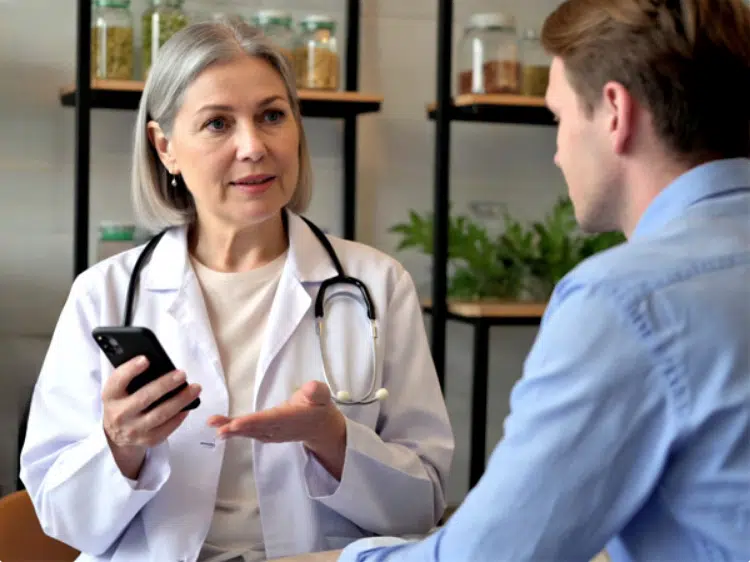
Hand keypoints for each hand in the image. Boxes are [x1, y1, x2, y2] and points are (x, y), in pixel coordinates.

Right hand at [101, 355, 201, 478]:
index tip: (146, 359)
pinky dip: (180, 415)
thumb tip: (159, 364)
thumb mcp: (119, 390)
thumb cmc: (123, 402)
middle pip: (144, 398)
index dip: (130, 370)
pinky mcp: (148, 440)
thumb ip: (132, 378)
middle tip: (182, 374)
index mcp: (110, 396)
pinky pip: (168, 428)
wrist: (116, 434)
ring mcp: (134, 430)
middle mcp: (119, 414)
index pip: (117, 381)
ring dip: (180, 400)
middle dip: (165, 385)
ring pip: (160, 414)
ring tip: (195, 388)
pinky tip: (189, 405)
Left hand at [208, 380, 346, 477]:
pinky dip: (235, 431)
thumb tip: (310, 388)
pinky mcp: (266, 434)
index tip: (237, 423)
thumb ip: (316, 391)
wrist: (320, 427)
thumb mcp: (322, 395)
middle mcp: (278, 428)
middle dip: (237, 428)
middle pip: (255, 428)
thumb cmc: (318, 407)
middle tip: (218, 427)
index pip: (270, 420)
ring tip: (213, 424)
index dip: (253, 422)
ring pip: (250, 431)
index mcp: (290, 418)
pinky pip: (250, 432)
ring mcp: (271, 433)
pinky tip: (221, 428)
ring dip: (231, 429)